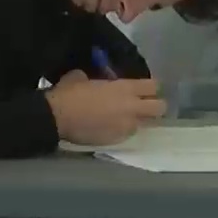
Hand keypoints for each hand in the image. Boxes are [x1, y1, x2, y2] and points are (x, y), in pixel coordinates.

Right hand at [45, 70, 164, 144]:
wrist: (57, 117)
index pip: (154, 86)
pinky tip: (109, 127)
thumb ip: (97, 79)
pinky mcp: (117, 140)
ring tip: (123, 118)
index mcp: (125, 88)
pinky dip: (122, 130)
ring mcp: (126, 126)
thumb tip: (94, 81)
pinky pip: (126, 134)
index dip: (151, 87)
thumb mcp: (83, 76)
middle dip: (155, 106)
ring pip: (144, 124)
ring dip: (137, 120)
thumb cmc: (70, 92)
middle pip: (159, 108)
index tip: (145, 88)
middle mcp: (132, 107)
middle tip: (144, 105)